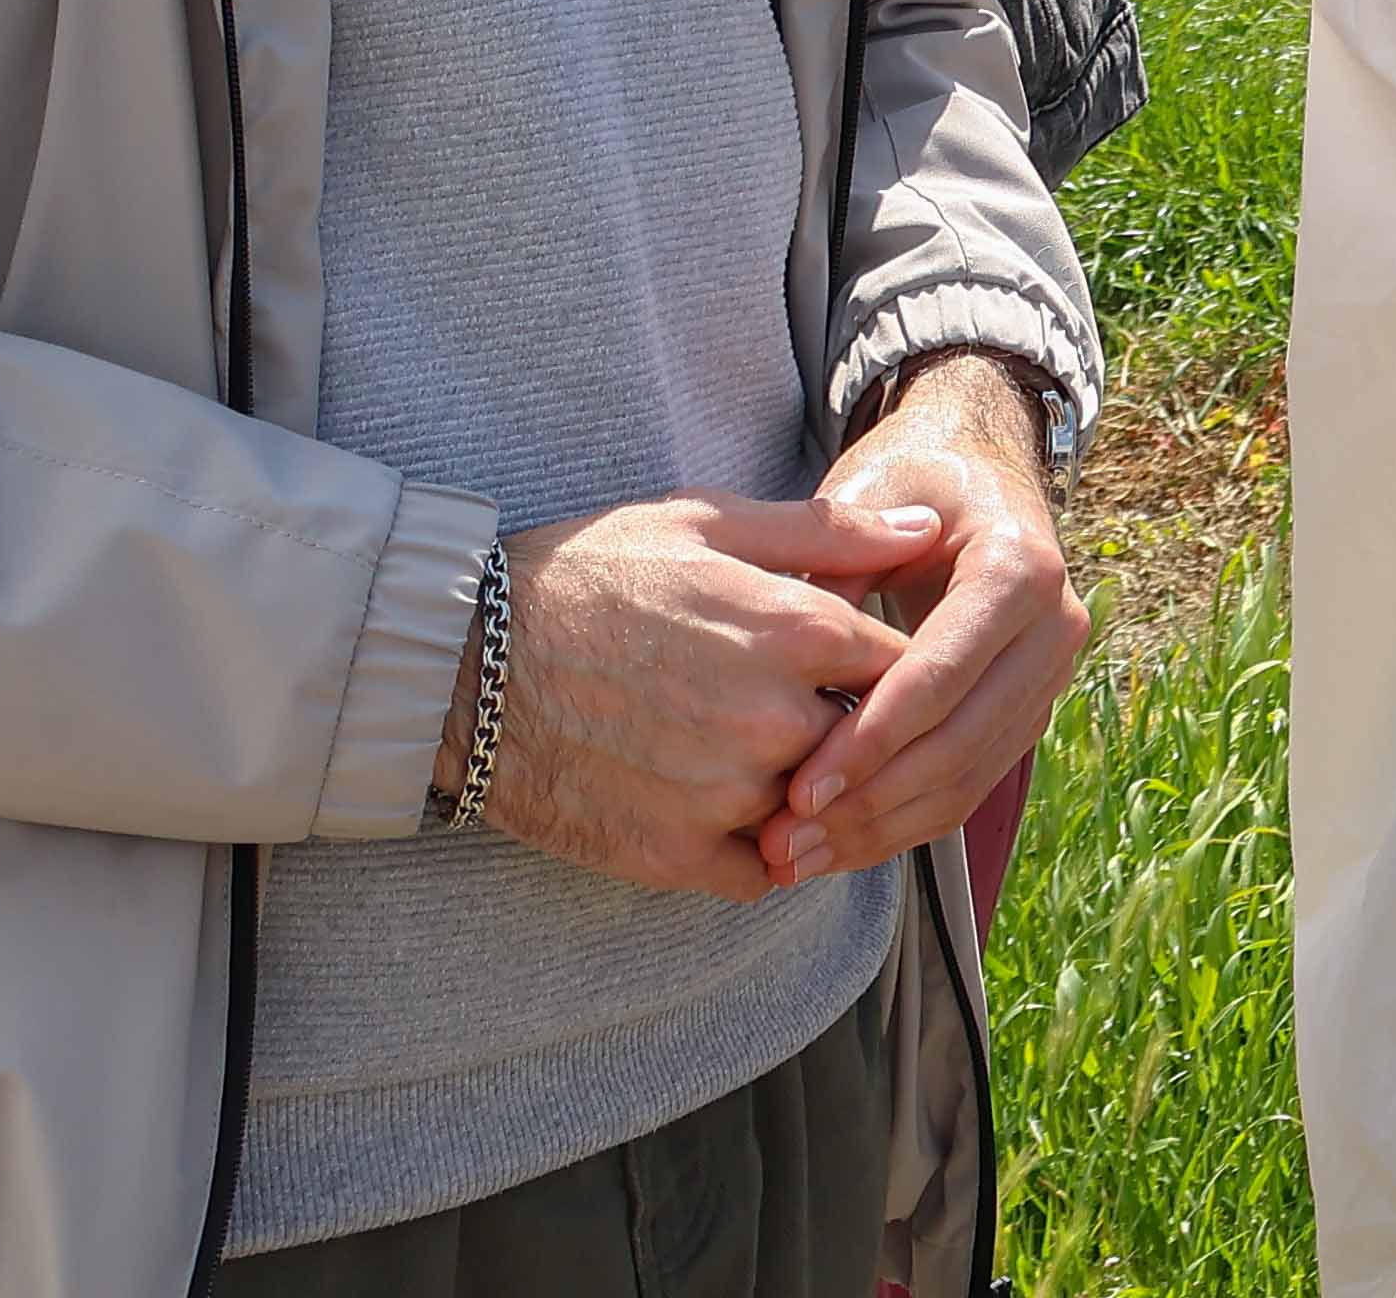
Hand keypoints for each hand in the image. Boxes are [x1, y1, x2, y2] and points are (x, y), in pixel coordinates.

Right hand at [469, 490, 952, 901]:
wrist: (463, 664)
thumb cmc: (589, 576)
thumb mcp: (711, 522)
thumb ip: (832, 532)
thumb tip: (931, 526)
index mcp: (795, 632)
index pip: (909, 664)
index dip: (898, 663)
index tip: (869, 660)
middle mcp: (773, 722)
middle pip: (868, 742)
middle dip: (852, 728)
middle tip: (808, 708)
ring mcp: (725, 797)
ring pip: (816, 808)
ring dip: (803, 789)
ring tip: (754, 752)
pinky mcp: (674, 856)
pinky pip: (761, 874)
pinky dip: (757, 850)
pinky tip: (727, 808)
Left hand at [751, 355, 1087, 891]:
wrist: (975, 466)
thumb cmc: (912, 477)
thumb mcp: (864, 495)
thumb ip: (829, 574)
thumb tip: (794, 661)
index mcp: (1020, 566)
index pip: (943, 674)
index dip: (871, 738)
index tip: (798, 789)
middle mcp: (1055, 625)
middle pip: (962, 740)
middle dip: (870, 801)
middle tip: (785, 842)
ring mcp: (1050, 673)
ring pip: (969, 776)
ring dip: (882, 829)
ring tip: (796, 861)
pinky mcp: (1029, 708)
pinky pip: (972, 783)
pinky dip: (905, 823)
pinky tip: (838, 847)